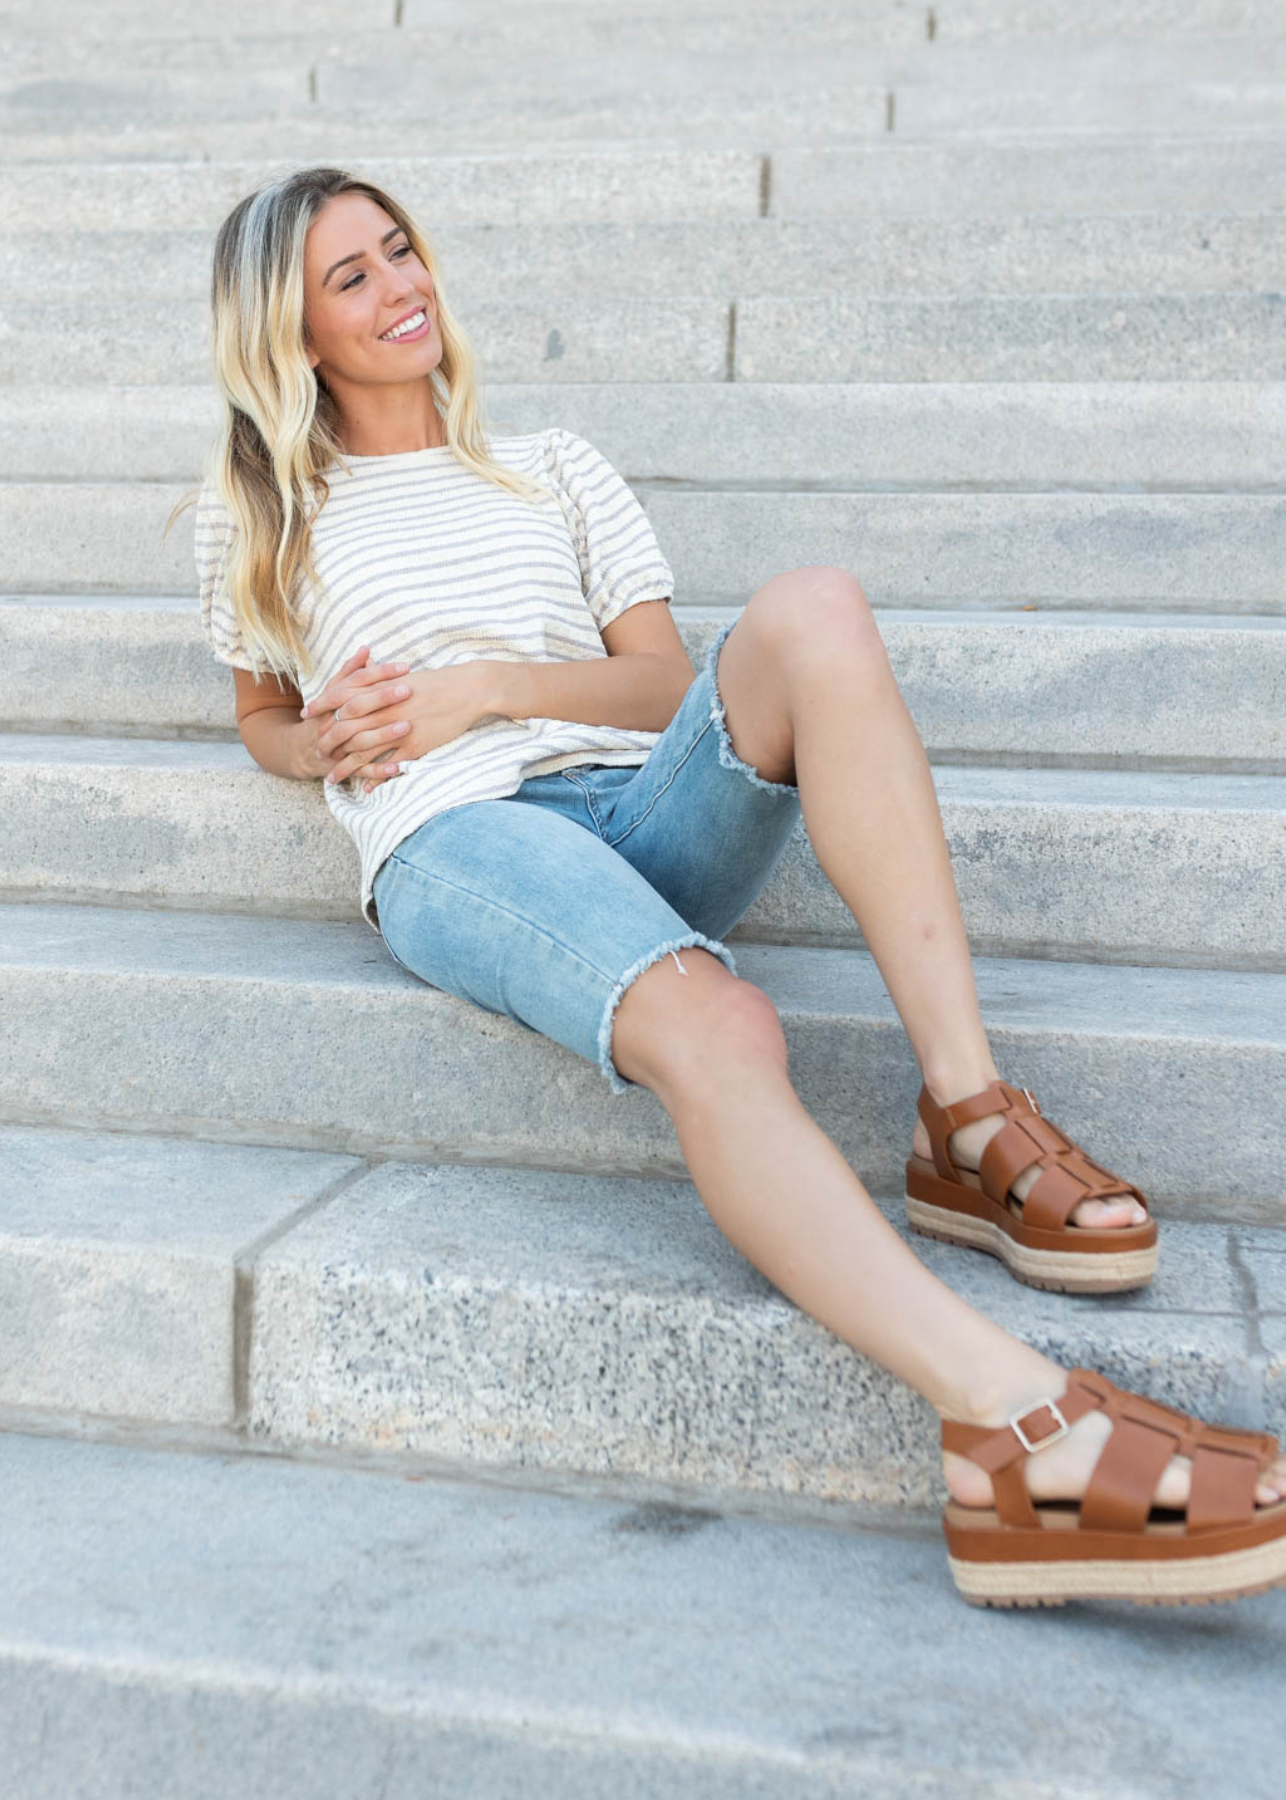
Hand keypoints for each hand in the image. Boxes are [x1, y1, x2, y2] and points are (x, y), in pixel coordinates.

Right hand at [299, 647, 413, 788]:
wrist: (304, 750)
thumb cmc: (328, 715)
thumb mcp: (335, 692)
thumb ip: (350, 672)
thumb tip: (366, 648)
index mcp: (334, 700)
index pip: (357, 681)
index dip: (380, 672)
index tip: (405, 667)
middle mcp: (332, 721)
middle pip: (356, 707)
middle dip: (381, 698)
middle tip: (407, 691)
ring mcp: (336, 745)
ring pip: (359, 739)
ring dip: (383, 734)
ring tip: (407, 726)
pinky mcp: (341, 766)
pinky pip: (361, 769)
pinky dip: (378, 770)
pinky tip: (398, 767)